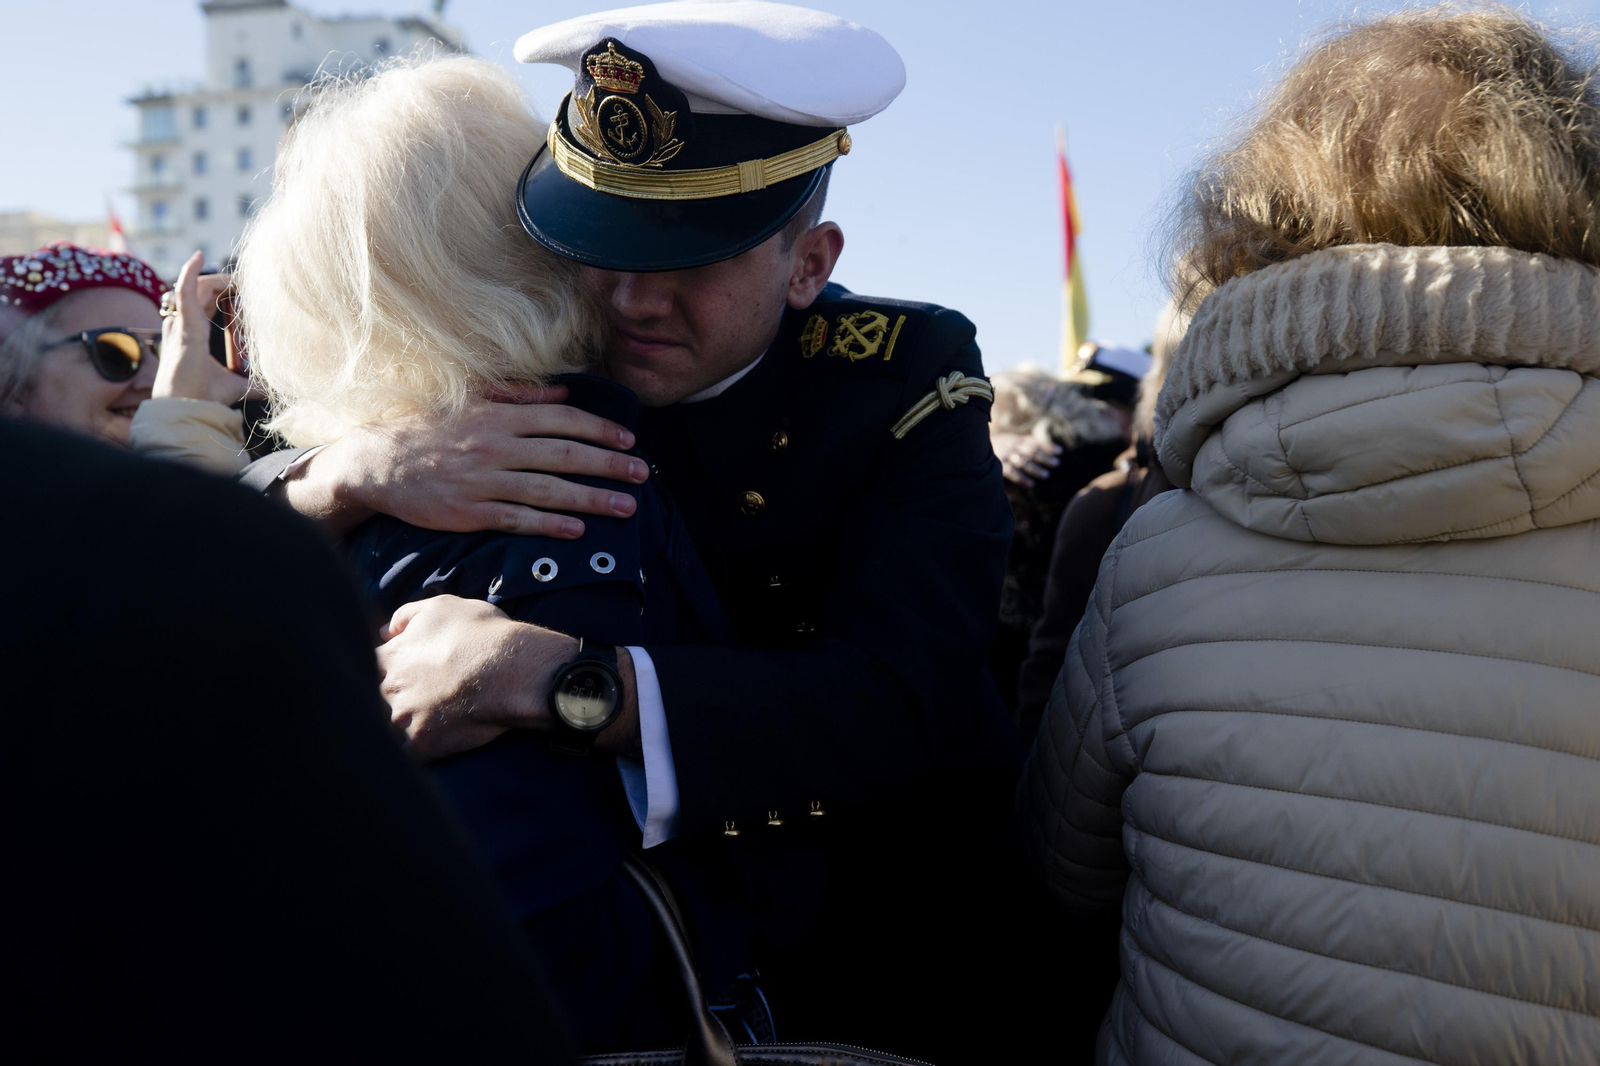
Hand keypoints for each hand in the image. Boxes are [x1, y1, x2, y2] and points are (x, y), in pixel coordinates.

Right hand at [153, 250, 255, 405]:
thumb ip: (254, 384)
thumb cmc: (203, 397)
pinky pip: (183, 291)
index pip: (207, 304)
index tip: (246, 292)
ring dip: (219, 279)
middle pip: (203, 291)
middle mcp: (183, 324)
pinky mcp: (183, 325)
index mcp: (192, 333)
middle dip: (226, 284)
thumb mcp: (236, 385)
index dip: (224, 294)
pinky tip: (197, 257)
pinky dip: (189, 272)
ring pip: (198, 287)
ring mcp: (181, 323)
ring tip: (240, 279)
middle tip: (249, 283)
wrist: (187, 408)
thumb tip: (276, 387)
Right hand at [285, 388, 649, 537]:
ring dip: (591, 499)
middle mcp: (496, 446)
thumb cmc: (427, 428)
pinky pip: (518, 519)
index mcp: (500, 416)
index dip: (600, 429)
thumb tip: (562, 392)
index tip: (628, 439)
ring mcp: (484, 481)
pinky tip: (578, 530)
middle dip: (609, 464)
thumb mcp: (470, 399)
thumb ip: (517, 395)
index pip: (563, 420)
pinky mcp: (471, 512)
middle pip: (565, 454)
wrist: (375, 462)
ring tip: (625, 506)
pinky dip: (549, 525)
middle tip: (641, 473)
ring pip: (549, 490)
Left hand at [376, 595, 578, 761]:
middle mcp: (390, 689)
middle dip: (392, 698)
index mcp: (391, 657)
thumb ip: (405, 615)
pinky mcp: (423, 744)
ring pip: (386, 728)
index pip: (368, 666)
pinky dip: (410, 755)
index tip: (403, 672)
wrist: (512, 669)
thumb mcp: (443, 607)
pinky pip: (405, 757)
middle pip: (375, 698)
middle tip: (420, 696)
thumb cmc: (481, 633)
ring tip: (426, 721)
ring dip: (400, 726)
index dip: (384, 669)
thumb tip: (384, 632)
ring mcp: (404, 719)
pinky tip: (425, 748)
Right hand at [991, 430, 1062, 487]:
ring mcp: (1005, 455)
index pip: (1035, 442)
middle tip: (1056, 463)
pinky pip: (1012, 473)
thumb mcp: (1007, 439)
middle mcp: (1012, 446)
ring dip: (1035, 468)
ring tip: (1047, 475)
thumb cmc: (994, 445)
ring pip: (1023, 462)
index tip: (1060, 451)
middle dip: (1044, 457)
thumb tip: (1041, 445)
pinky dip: (1022, 478)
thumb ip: (1022, 442)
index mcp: (1015, 439)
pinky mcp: (998, 464)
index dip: (1047, 446)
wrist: (972, 445)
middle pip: (1031, 452)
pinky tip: (1031, 484)